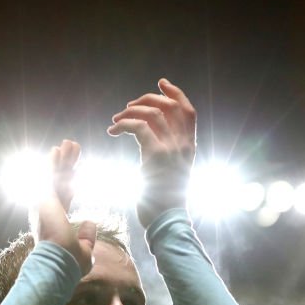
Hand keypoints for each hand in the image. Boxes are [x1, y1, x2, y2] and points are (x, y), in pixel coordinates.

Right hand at [34, 139, 95, 274]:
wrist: (58, 263)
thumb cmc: (69, 262)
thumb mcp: (84, 250)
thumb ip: (88, 236)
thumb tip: (91, 222)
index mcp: (56, 221)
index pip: (65, 196)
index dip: (70, 182)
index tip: (75, 171)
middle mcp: (48, 210)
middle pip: (59, 181)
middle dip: (67, 165)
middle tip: (73, 150)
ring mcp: (44, 204)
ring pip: (54, 176)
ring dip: (62, 160)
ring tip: (69, 143)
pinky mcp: (44, 199)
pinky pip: (48, 176)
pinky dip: (52, 163)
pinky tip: (56, 150)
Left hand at [108, 78, 196, 226]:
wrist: (166, 221)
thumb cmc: (164, 201)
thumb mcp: (172, 172)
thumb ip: (167, 153)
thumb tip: (150, 140)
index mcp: (190, 147)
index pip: (188, 111)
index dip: (175, 93)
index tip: (161, 82)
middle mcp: (184, 145)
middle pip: (169, 106)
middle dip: (146, 100)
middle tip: (128, 106)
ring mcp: (172, 149)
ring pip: (152, 114)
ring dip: (131, 111)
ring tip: (116, 120)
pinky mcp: (156, 156)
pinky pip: (139, 127)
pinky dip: (124, 125)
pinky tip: (113, 131)